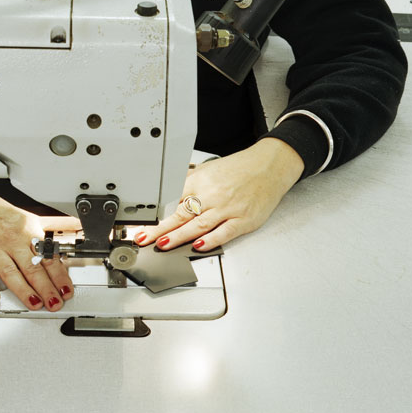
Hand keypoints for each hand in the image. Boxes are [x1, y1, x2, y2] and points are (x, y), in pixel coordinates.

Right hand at [0, 177, 80, 310]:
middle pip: (32, 267)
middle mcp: (11, 240)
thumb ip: (54, 225)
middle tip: (55, 303)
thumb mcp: (29, 216)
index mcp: (27, 232)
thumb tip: (78, 226)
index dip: (59, 275)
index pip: (48, 257)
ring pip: (10, 272)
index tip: (66, 290)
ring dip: (23, 290)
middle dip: (46, 287)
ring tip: (34, 303)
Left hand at [133, 138, 303, 251]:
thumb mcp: (208, 169)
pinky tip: (198, 246)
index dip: (156, 212)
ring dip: (179, 236)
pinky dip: (210, 240)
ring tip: (163, 244)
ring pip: (199, 224)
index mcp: (201, 181)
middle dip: (160, 227)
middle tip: (144, 237)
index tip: (141, 222)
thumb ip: (188, 183)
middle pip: (182, 213)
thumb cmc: (239, 169)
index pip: (173, 198)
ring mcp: (228, 208)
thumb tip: (166, 194)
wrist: (269, 166)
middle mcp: (212, 194)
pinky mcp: (243, 220)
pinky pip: (224, 232)